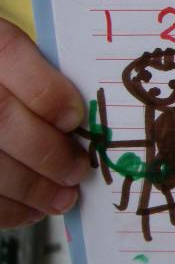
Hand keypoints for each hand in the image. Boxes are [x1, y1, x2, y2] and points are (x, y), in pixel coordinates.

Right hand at [0, 18, 89, 227]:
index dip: (45, 90)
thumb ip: (34, 74)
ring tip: (62, 198)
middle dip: (46, 151)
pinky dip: (3, 208)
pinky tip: (28, 211)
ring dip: (29, 188)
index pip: (7, 52)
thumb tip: (77, 119)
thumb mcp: (5, 55)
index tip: (75, 119)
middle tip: (77, 170)